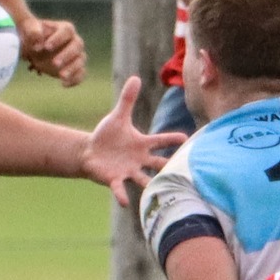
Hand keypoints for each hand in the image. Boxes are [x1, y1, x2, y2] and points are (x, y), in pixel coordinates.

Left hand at [19, 17, 87, 86]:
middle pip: (77, 45)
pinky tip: (64, 84)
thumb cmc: (32, 35)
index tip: (47, 47)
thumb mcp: (28, 28)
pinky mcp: (75, 68)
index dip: (58, 39)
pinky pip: (80, 74)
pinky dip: (75, 79)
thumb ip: (32, 30)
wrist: (34, 48)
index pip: (67, 31)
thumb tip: (37, 36)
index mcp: (65, 28)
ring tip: (61, 76)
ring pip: (80, 60)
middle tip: (55, 63)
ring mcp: (77, 55)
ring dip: (72, 69)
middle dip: (67, 55)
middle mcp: (74, 41)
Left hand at [79, 76, 187, 204]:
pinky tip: (125, 202)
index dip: (173, 139)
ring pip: (143, 179)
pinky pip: (120, 188)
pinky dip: (122, 194)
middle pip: (158, 163)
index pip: (161, 140)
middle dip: (169, 166)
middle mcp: (139, 159)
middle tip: (184, 172)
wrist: (91, 153)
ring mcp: (128, 171)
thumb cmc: (107, 136)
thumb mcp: (118, 117)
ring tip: (157, 190)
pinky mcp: (115, 179)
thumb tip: (135, 78)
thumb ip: (127, 99)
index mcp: (142, 144)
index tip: (187, 138)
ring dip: (150, 184)